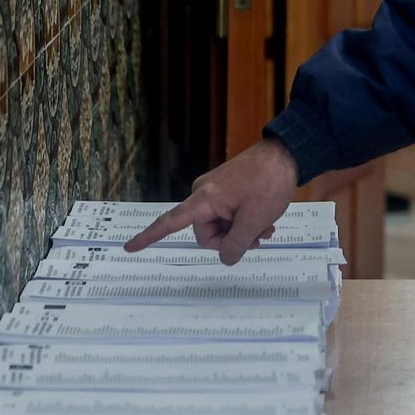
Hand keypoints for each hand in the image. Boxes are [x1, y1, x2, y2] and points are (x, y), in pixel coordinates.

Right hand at [124, 138, 299, 263]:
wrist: (285, 155)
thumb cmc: (269, 184)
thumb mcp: (254, 220)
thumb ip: (236, 244)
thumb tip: (225, 259)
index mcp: (204, 199)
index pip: (170, 222)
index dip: (149, 237)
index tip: (129, 248)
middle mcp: (203, 195)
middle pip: (206, 233)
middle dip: (231, 240)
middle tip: (259, 238)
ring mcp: (216, 192)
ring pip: (222, 227)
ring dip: (242, 232)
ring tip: (266, 228)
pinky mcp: (227, 191)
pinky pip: (228, 216)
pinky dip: (244, 223)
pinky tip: (265, 223)